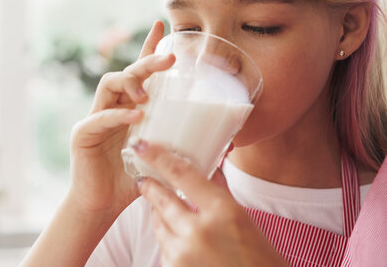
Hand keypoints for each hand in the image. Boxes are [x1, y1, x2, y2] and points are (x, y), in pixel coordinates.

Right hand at [67, 21, 175, 217]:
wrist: (103, 205)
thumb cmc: (133, 180)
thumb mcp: (165, 160)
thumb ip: (188, 147)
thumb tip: (227, 145)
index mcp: (131, 108)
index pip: (140, 72)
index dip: (149, 48)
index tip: (162, 25)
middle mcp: (113, 107)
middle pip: (128, 73)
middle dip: (148, 61)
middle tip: (170, 59)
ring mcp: (96, 117)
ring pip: (109, 84)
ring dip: (131, 84)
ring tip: (148, 95)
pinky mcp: (83, 133)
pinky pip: (100, 116)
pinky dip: (119, 115)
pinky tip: (137, 116)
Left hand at [133, 140, 288, 266]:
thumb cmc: (260, 259)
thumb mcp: (245, 220)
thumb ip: (221, 194)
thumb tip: (209, 171)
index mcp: (223, 211)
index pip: (182, 174)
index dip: (157, 156)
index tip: (142, 146)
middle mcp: (199, 231)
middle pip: (162, 199)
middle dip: (150, 187)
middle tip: (143, 179)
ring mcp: (184, 253)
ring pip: (159, 224)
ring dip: (158, 214)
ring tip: (160, 207)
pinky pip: (163, 247)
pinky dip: (167, 239)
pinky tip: (176, 236)